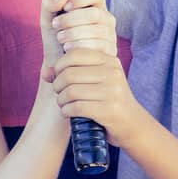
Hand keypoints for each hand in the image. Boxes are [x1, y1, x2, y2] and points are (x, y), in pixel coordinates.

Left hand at [39, 0, 113, 70]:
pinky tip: (67, 49)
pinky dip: (78, 46)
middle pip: (95, 14)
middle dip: (71, 19)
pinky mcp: (109, 53)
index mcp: (95, 6)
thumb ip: (49, 2)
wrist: (55, 62)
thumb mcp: (48, 17)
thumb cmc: (55, 36)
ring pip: (97, 31)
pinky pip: (97, 47)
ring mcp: (110, 37)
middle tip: (56, 25)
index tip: (65, 7)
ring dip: (73, 34)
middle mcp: (106, 20)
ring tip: (60, 38)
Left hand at [49, 0, 140, 146]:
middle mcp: (112, 73)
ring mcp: (112, 92)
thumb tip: (45, 73)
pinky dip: (66, 111)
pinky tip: (68, 113)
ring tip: (63, 104)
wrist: (132, 124)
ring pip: (71, 91)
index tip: (58, 77)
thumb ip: (69, 72)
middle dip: (57, 85)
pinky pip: (76, 107)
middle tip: (59, 93)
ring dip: (60, 100)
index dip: (59, 66)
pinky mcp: (108, 110)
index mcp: (109, 60)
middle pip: (69, 74)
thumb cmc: (107, 99)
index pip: (74, 54)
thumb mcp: (94, 80)